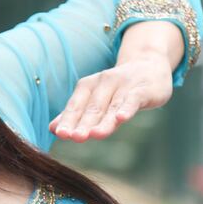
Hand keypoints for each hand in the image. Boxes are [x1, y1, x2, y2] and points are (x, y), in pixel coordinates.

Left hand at [49, 53, 173, 140]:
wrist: (150, 66)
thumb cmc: (117, 89)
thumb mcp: (95, 99)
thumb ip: (76, 114)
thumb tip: (53, 129)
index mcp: (88, 86)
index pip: (76, 106)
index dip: (68, 119)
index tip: (60, 133)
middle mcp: (103, 83)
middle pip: (92, 108)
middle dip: (83, 123)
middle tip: (74, 137)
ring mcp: (123, 86)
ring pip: (111, 107)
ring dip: (103, 121)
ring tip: (94, 135)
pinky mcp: (142, 90)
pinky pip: (132, 100)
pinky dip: (126, 109)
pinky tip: (122, 118)